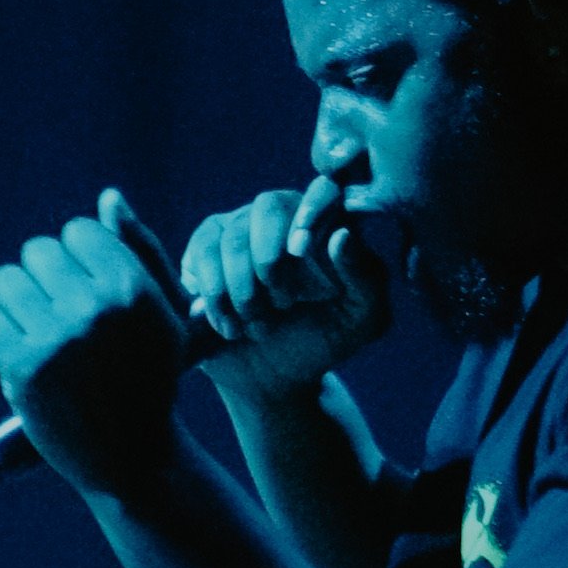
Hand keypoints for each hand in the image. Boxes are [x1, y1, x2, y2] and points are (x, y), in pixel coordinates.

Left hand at [0, 189, 188, 492]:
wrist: (133, 457)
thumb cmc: (150, 376)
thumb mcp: (164, 312)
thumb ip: (140, 250)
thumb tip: (108, 197)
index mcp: (134, 288)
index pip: (77, 231)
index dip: (77, 258)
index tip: (86, 290)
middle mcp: (96, 308)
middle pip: (37, 251)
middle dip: (44, 277)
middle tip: (59, 313)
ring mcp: (57, 339)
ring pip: (6, 280)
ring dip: (16, 301)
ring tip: (38, 330)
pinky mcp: (23, 369)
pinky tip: (23, 352)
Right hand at [179, 176, 389, 401]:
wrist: (276, 377)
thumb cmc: (325, 339)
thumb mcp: (362, 319)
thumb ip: (366, 277)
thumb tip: (342, 236)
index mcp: (329, 222)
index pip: (323, 189)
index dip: (311, 212)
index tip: (301, 251)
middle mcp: (284, 215)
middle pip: (269, 205)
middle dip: (270, 259)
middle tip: (281, 304)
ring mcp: (241, 227)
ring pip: (231, 236)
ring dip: (244, 290)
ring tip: (258, 327)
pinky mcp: (206, 248)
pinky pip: (201, 253)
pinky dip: (215, 296)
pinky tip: (230, 326)